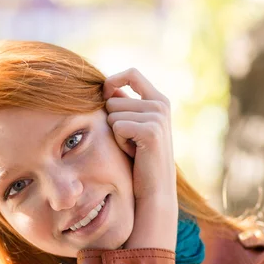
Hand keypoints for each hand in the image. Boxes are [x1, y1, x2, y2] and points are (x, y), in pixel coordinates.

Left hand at [104, 68, 177, 250]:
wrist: (154, 189)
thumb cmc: (139, 160)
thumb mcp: (132, 128)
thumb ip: (124, 106)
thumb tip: (105, 86)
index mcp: (159, 100)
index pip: (132, 74)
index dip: (113, 80)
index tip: (103, 93)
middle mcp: (160, 104)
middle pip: (114, 99)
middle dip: (112, 121)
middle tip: (130, 141)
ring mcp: (157, 116)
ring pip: (113, 114)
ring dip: (116, 133)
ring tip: (133, 148)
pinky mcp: (151, 130)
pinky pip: (117, 126)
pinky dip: (119, 141)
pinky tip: (134, 153)